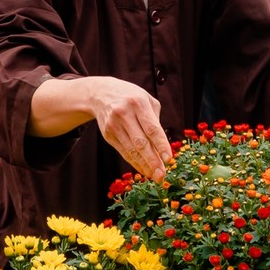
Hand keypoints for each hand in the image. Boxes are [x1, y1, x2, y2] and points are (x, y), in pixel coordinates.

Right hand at [29, 76, 171, 180]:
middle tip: (162, 175)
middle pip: (141, 143)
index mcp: (138, 104)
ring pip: (131, 150)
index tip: (169, 159)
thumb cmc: (131, 98)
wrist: (100, 93)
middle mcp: (124, 114)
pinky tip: (144, 169)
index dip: (161, 145)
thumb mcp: (147, 100)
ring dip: (144, 165)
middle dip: (153, 161)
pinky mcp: (108, 135)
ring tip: (155, 176)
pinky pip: (123, 152)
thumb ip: (156, 120)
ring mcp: (114, 125)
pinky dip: (134, 162)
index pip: (152, 128)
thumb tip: (162, 147)